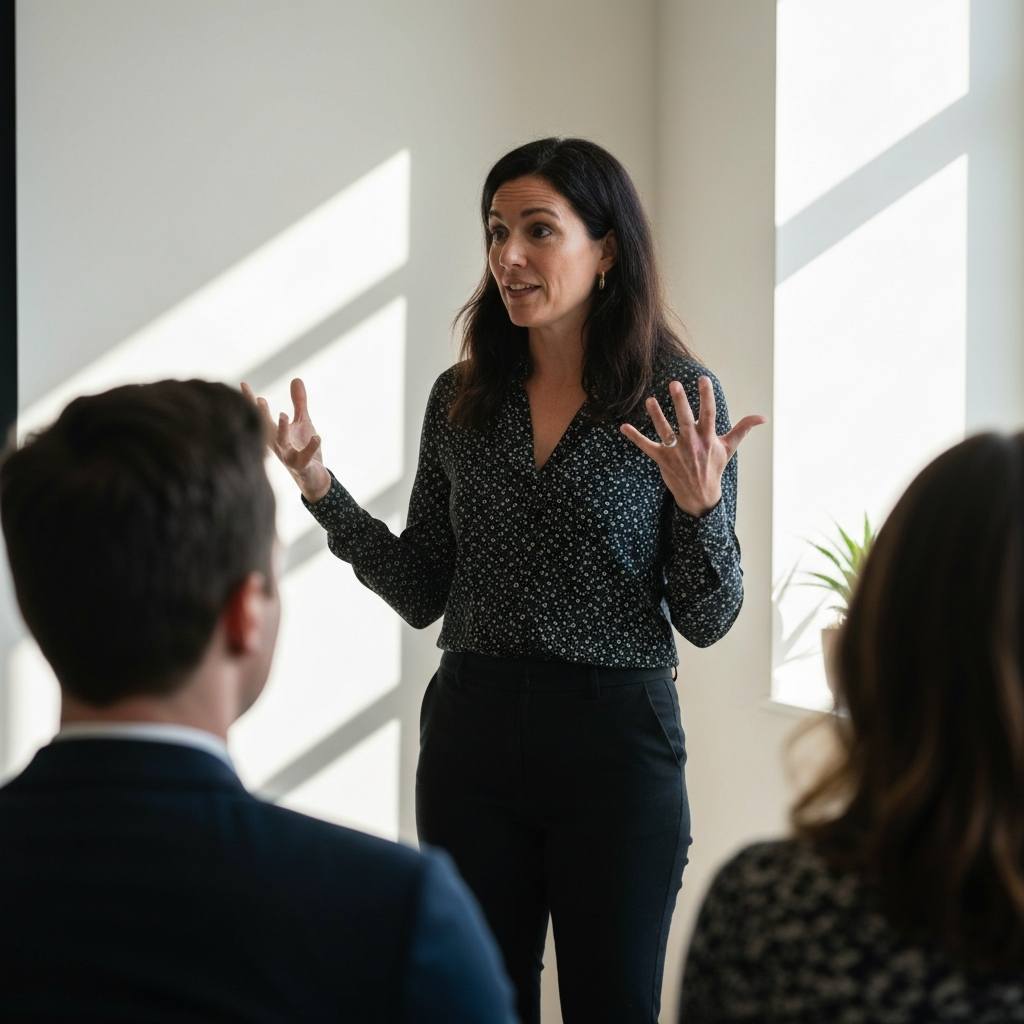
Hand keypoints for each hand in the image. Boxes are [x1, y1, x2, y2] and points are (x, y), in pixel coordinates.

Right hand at [240, 378, 331, 503]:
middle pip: (266, 428)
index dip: (251, 400)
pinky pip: (305, 457)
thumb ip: (299, 403)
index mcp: (276, 433)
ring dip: (282, 430)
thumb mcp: (303, 422)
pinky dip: (311, 448)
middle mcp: (278, 444)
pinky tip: (317, 437)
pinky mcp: (301, 466)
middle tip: (259, 400)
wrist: (313, 477)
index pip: (260, 415)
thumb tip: (295, 379)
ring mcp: (288, 456)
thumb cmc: (304, 449)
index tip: (243, 384)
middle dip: (261, 415)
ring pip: (281, 444)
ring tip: (284, 415)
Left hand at [620, 377, 765, 517]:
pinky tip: (623, 426)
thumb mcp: (729, 448)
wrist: (700, 496)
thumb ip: (743, 429)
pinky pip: (647, 446)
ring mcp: (676, 452)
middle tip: (675, 384)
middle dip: (680, 402)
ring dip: (656, 416)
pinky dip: (635, 437)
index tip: (703, 379)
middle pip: (685, 419)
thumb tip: (762, 417)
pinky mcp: (662, 459)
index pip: (708, 413)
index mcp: (708, 438)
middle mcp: (692, 444)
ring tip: (650, 400)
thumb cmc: (714, 467)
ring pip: (665, 430)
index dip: (706, 396)